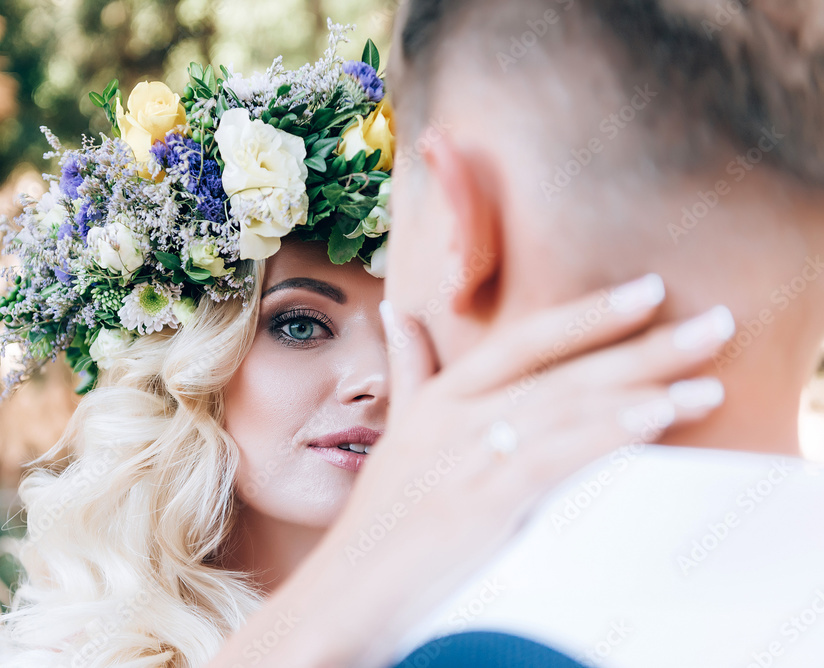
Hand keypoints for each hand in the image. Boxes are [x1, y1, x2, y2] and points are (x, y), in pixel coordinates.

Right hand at [321, 274, 733, 666]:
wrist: (350, 585)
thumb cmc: (382, 514)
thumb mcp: (399, 431)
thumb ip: (413, 370)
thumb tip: (399, 312)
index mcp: (442, 395)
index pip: (525, 339)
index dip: (588, 313)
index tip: (648, 290)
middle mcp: (456, 413)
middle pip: (564, 368)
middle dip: (643, 344)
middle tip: (713, 322)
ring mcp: (467, 455)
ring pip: (568, 407)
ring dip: (645, 390)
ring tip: (707, 378)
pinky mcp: (480, 501)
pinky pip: (556, 456)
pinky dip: (608, 433)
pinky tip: (656, 417)